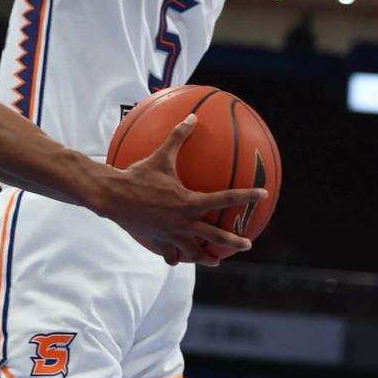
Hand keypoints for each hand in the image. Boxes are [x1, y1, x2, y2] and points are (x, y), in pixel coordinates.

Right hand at [95, 115, 267, 266]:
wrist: (113, 197)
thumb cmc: (138, 176)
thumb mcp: (160, 155)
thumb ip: (178, 137)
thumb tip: (192, 117)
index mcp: (189, 202)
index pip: (225, 198)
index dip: (247, 195)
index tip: (264, 194)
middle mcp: (184, 221)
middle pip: (215, 235)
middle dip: (234, 241)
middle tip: (247, 243)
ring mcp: (171, 235)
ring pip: (194, 252)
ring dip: (206, 257)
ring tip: (215, 261)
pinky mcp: (158, 241)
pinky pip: (170, 255)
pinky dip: (175, 258)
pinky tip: (178, 260)